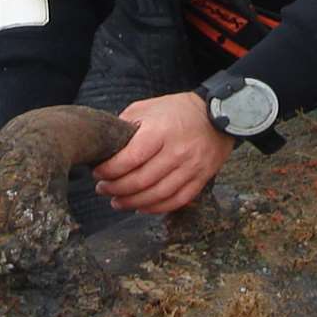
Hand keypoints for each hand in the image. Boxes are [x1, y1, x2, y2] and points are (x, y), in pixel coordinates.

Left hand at [92, 92, 236, 214]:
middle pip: (141, 181)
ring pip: (157, 195)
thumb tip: (106, 145)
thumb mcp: (148, 107)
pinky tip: (141, 207)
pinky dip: (156, 208)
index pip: (130, 159)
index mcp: (160, 131)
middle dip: (116, 189)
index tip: (98, 172)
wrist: (218, 115)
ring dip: (132, 202)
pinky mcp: (200, 179)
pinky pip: (176, 201)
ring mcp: (191, 167)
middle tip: (102, 189)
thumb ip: (127, 125)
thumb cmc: (178, 111)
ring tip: (116, 202)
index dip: (109, 170)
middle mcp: (176, 151)